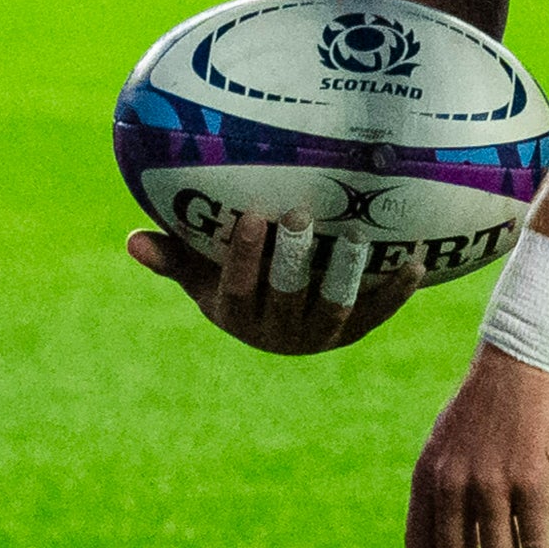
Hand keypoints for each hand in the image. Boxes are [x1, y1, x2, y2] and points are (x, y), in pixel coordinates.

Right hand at [127, 209, 423, 356]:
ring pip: (332, 308)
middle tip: (298, 213)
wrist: (284, 316)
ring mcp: (318, 334)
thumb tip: (133, 241)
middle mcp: (276, 332)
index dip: (245, 257)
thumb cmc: (239, 281)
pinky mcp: (354, 330)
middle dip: (291, 258)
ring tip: (352, 235)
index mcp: (236, 315)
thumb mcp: (203, 274)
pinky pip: (375, 312)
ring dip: (343, 273)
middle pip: (284, 296)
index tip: (253, 218)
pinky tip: (415, 265)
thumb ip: (174, 257)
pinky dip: (396, 292)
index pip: (237, 289)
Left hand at [408, 348, 548, 547]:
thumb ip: (450, 483)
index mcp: (429, 475)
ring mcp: (493, 487)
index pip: (420, 543)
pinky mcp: (533, 484)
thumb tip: (459, 529)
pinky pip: (536, 543)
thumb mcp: (453, 439)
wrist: (524, 354)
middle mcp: (455, 486)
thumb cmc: (492, 396)